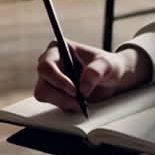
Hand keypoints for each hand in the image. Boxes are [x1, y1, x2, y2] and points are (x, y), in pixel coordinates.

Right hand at [35, 41, 151, 112]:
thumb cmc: (108, 65)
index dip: (57, 79)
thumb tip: (83, 86)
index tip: (74, 89)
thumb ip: (96, 71)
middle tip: (78, 101)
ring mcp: (51, 80)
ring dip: (64, 102)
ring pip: (45, 96)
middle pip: (42, 85)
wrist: (112, 78)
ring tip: (82, 101)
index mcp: (58, 49)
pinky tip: (80, 102)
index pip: (46, 65)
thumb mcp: (107, 64)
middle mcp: (50, 64)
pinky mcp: (56, 93)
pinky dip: (68, 106)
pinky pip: (55, 104)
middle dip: (60, 96)